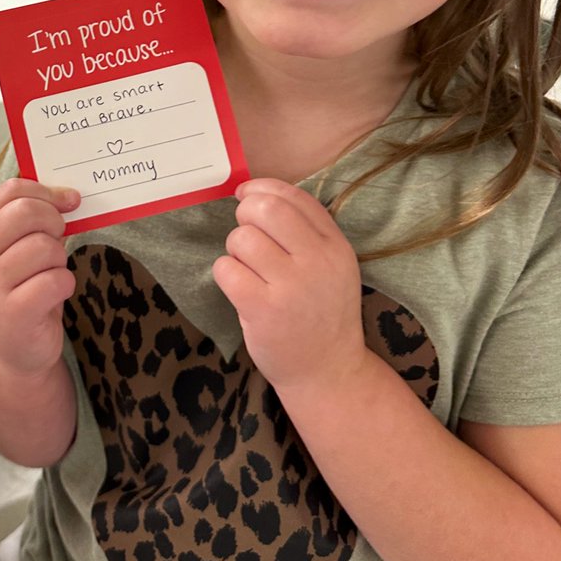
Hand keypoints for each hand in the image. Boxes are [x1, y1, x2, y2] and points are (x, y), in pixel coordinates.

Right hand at [0, 177, 79, 378]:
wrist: (13, 350)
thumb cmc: (24, 293)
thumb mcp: (22, 252)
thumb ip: (35, 223)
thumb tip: (68, 196)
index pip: (10, 191)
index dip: (45, 191)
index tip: (67, 201)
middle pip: (24, 212)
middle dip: (54, 221)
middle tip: (60, 239)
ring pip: (42, 247)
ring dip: (59, 258)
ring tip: (52, 272)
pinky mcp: (12, 314)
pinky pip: (53, 281)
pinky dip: (65, 283)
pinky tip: (56, 293)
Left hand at [212, 178, 368, 393]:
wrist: (328, 371)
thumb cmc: (320, 312)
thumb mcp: (332, 266)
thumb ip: (304, 230)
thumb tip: (252, 193)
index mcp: (335, 245)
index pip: (293, 196)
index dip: (261, 188)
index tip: (246, 195)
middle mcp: (317, 261)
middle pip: (264, 209)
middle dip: (245, 215)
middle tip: (246, 237)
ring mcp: (291, 286)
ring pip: (241, 238)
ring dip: (235, 250)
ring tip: (248, 271)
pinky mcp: (264, 309)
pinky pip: (226, 269)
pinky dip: (225, 274)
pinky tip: (239, 288)